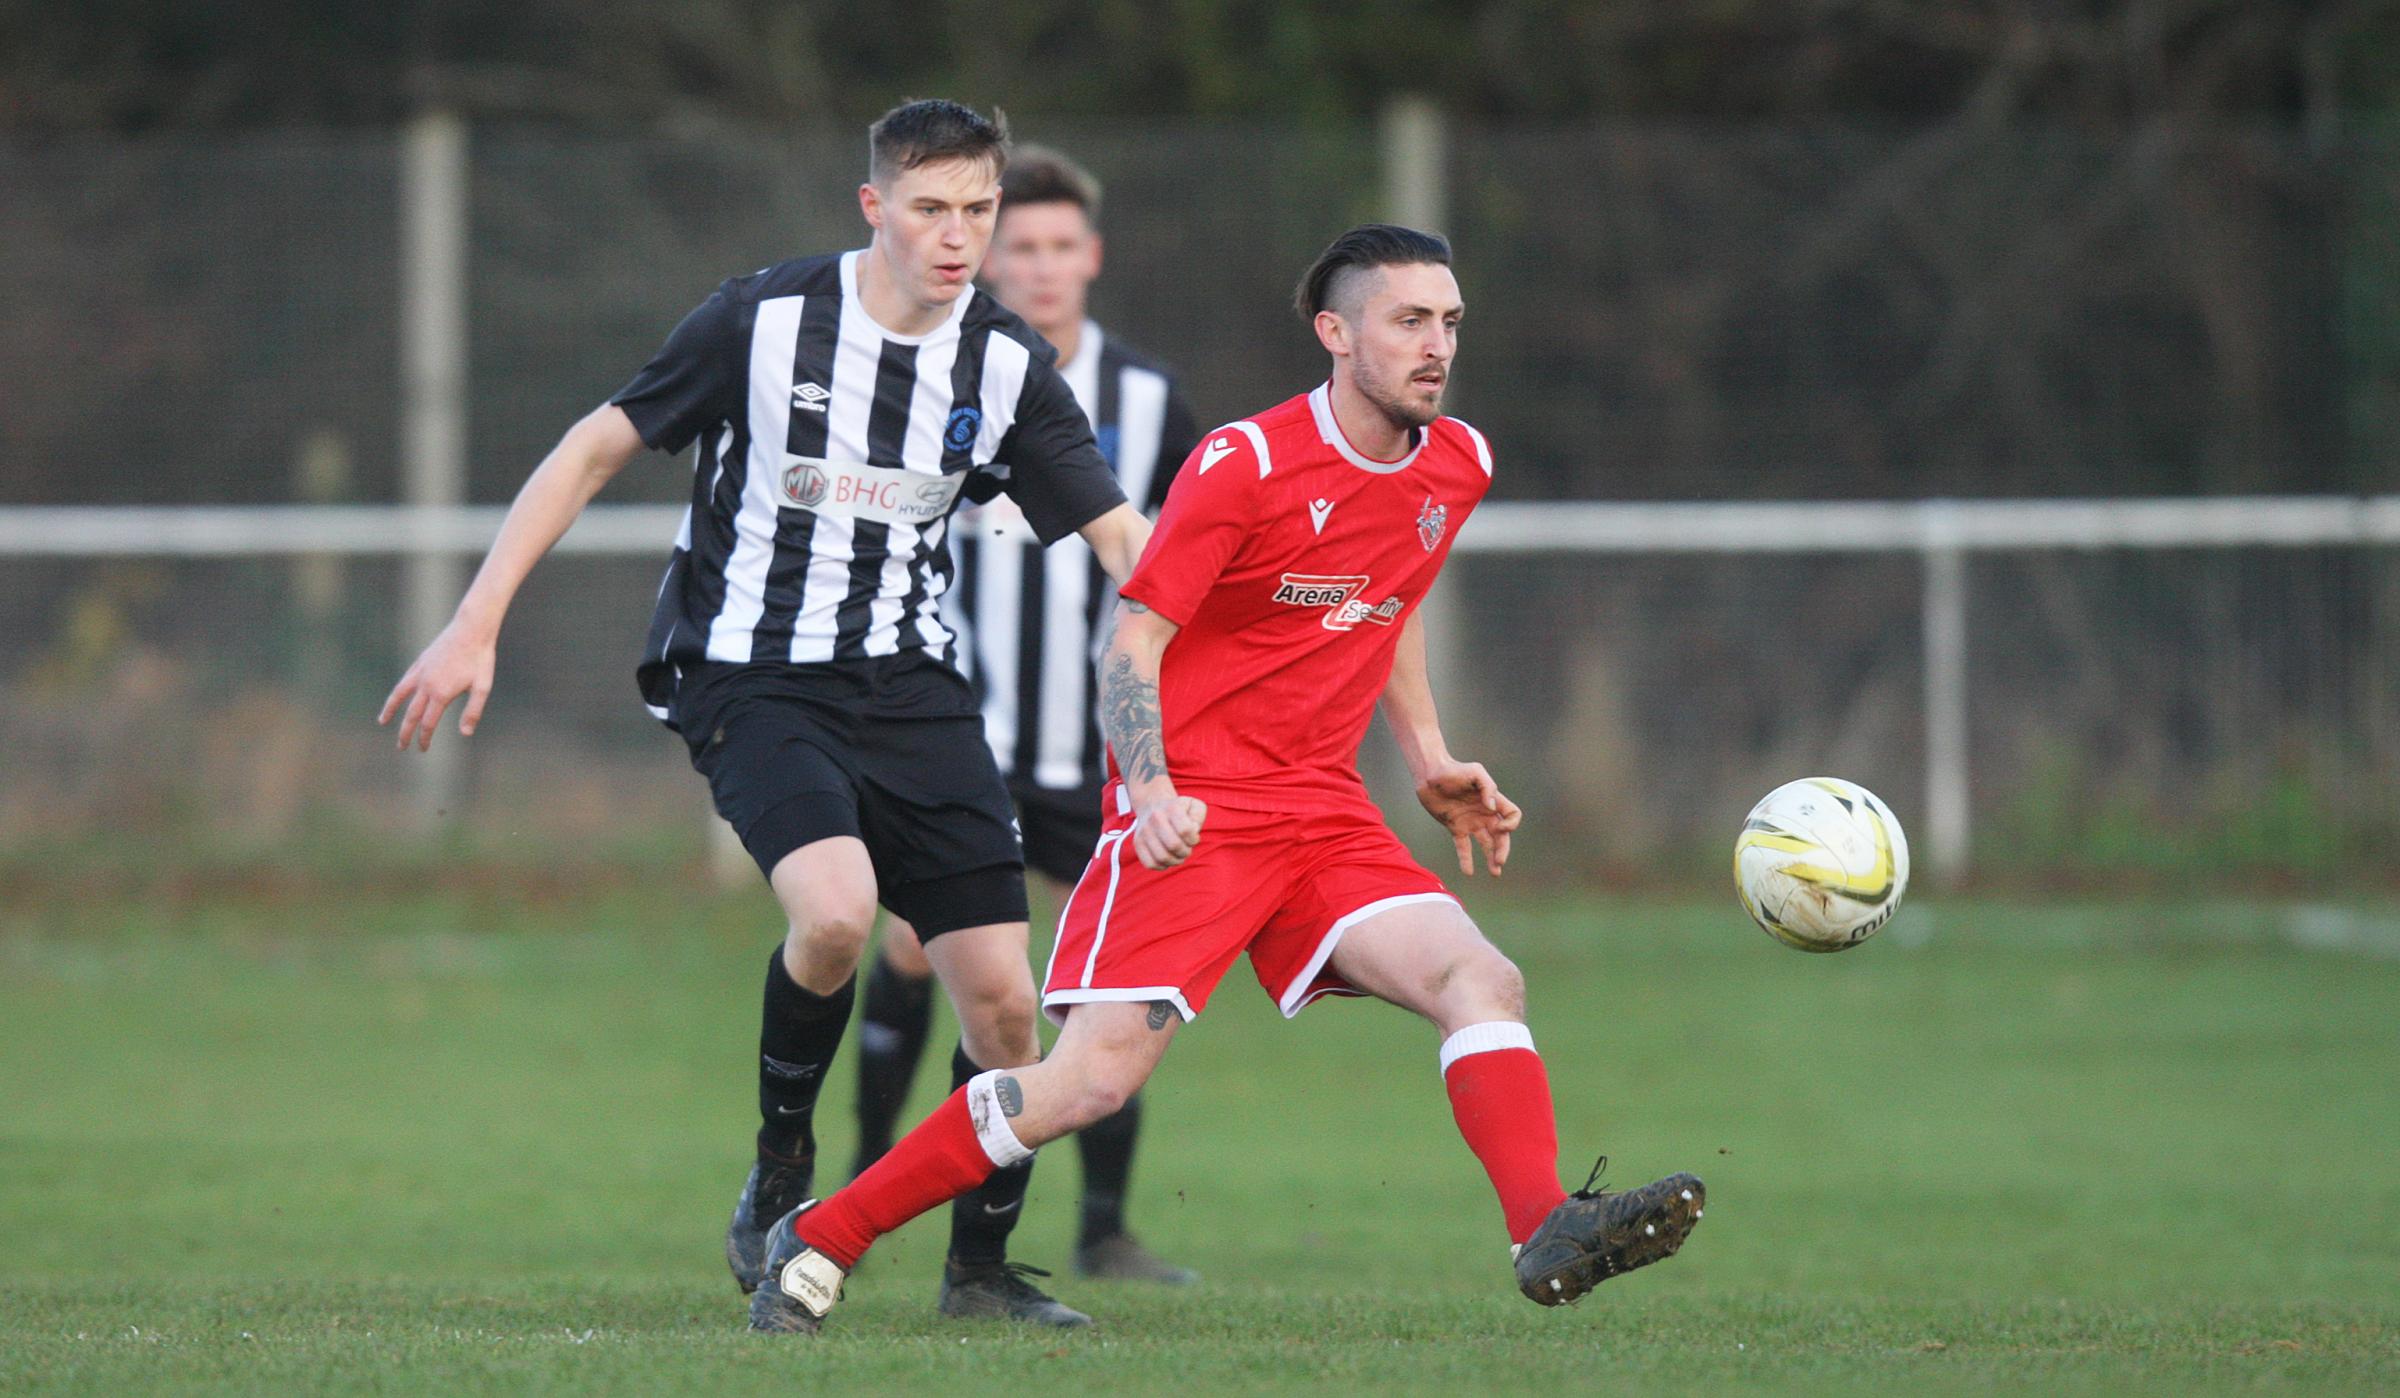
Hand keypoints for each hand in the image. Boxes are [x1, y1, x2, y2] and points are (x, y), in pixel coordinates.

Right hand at [378, 620, 496, 750]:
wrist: (471, 629)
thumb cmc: (480, 659)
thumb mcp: (482, 687)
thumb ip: (472, 711)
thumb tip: (464, 733)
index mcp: (441, 694)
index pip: (428, 723)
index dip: (424, 738)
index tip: (422, 749)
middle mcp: (426, 685)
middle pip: (412, 714)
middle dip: (405, 732)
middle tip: (401, 747)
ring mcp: (421, 672)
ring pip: (400, 695)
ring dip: (390, 710)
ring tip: (382, 721)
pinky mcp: (420, 662)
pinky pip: (404, 681)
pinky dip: (398, 692)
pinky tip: (397, 696)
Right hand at [1130, 793, 1206, 870]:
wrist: (1153, 806)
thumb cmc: (1180, 811)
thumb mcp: (1194, 806)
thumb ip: (1198, 816)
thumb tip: (1192, 830)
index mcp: (1171, 808)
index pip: (1185, 831)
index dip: (1194, 840)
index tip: (1193, 838)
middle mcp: (1155, 818)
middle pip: (1174, 845)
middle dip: (1186, 852)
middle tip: (1187, 849)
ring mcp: (1144, 831)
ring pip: (1162, 857)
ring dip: (1176, 860)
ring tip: (1178, 855)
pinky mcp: (1138, 843)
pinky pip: (1150, 863)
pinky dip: (1163, 866)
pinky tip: (1168, 858)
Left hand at [1415, 760, 1521, 876]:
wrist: (1429, 774)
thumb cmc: (1453, 769)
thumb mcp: (1475, 772)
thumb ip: (1488, 787)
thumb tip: (1491, 807)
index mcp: (1492, 801)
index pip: (1512, 816)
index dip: (1510, 824)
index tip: (1499, 827)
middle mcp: (1484, 813)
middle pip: (1501, 835)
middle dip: (1502, 850)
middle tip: (1499, 863)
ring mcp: (1470, 822)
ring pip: (1486, 844)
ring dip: (1491, 858)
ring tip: (1495, 873)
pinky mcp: (1455, 827)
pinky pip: (1463, 847)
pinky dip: (1466, 859)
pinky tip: (1468, 872)